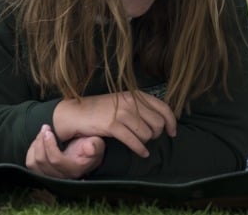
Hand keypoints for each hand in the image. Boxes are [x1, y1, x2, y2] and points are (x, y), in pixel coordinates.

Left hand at [25, 124, 104, 178]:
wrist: (86, 152)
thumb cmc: (90, 147)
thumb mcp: (97, 144)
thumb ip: (94, 146)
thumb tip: (89, 147)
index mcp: (75, 169)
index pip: (56, 160)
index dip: (49, 144)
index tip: (49, 131)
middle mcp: (62, 176)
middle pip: (42, 161)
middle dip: (40, 141)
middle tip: (45, 128)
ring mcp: (52, 175)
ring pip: (34, 163)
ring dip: (35, 146)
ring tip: (42, 134)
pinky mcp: (43, 172)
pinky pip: (30, 163)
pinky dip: (31, 151)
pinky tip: (39, 142)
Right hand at [53, 91, 176, 157]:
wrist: (75, 113)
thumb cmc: (100, 109)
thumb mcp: (122, 101)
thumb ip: (141, 107)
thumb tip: (163, 120)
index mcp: (135, 95)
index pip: (163, 108)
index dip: (171, 122)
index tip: (172, 132)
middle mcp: (130, 102)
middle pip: (157, 124)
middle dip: (156, 134)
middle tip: (148, 138)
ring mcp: (121, 113)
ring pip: (147, 134)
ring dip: (145, 142)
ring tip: (139, 142)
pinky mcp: (112, 125)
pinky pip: (134, 142)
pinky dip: (140, 150)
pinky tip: (142, 153)